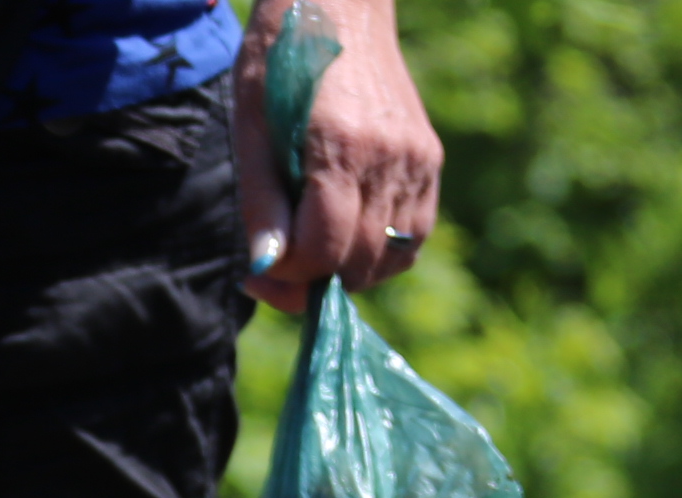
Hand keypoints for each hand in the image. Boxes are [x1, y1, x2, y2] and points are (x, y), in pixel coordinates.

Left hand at [232, 0, 440, 315]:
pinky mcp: (429, 160)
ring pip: (390, 260)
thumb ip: (260, 202)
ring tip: (309, 254)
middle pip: (357, 265)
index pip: (323, 249)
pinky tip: (344, 235)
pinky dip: (378, 252)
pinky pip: (412, 236)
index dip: (286, 276)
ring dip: (346, 274)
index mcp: (339, 147)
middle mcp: (389, 158)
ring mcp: (417, 159)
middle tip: (275, 272)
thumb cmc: (280, 63)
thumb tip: (264, 268)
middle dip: (311, 285)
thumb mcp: (251, 127)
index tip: (255, 273)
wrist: (340, 5)